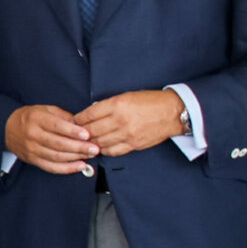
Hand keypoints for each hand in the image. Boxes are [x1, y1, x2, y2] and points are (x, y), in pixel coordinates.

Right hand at [4, 105, 96, 172]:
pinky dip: (67, 168)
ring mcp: (32, 149)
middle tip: (94, 148)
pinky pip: (51, 167)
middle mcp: (33, 135)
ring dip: (76, 158)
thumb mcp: (46, 109)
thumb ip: (64, 116)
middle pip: (58, 144)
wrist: (8, 128)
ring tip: (90, 156)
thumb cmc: (30, 118)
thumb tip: (81, 124)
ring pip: (57, 156)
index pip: (57, 126)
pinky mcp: (33, 160)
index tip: (87, 134)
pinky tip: (79, 166)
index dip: (73, 131)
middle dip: (79, 147)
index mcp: (37, 119)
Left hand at [75, 89, 189, 156]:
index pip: (89, 114)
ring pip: (100, 143)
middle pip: (92, 131)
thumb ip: (108, 105)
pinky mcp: (133, 144)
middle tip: (74, 134)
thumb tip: (91, 114)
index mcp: (118, 104)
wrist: (173, 112)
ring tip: (85, 142)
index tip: (73, 121)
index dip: (78, 119)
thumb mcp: (127, 96)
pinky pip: (113, 151)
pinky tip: (100, 147)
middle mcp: (120, 120)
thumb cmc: (151, 101)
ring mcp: (127, 134)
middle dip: (80, 133)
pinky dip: (104, 150)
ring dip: (91, 143)